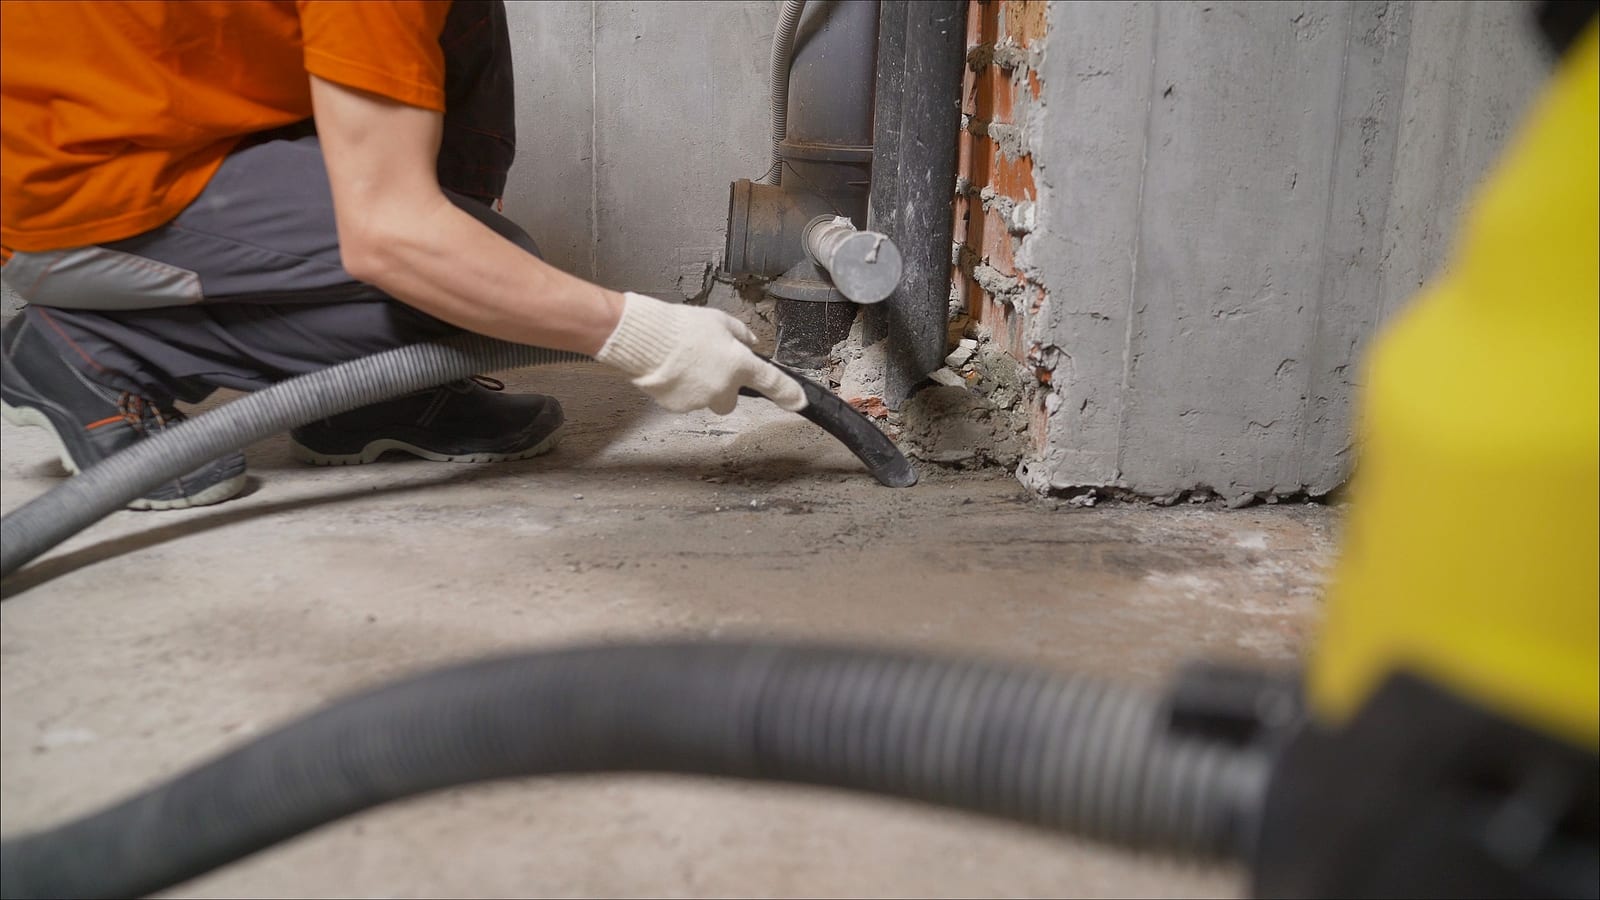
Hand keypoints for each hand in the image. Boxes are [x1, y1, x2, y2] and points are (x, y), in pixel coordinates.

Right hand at [594, 292, 807, 414]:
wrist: (644, 340)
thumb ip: (740, 335)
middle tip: (708, 367)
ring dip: (699, 386)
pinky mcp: (678, 407)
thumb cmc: (682, 326)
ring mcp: (700, 401)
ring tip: (682, 362)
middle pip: (730, 400)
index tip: (799, 402)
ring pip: (705, 399)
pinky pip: (685, 400)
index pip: (772, 382)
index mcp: (739, 364)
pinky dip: (680, 389)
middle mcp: (723, 388)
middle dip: (723, 389)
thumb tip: (750, 343)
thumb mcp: (718, 321)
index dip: (788, 394)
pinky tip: (669, 370)